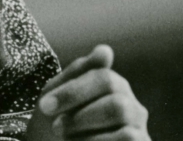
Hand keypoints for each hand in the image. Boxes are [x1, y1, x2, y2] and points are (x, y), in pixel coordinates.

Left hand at [26, 45, 149, 140]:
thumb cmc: (57, 120)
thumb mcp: (58, 94)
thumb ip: (79, 72)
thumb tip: (106, 50)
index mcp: (112, 84)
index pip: (103, 78)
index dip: (72, 92)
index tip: (44, 106)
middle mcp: (131, 105)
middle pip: (117, 105)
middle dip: (81, 117)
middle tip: (56, 127)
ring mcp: (138, 129)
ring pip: (124, 130)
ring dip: (88, 133)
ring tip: (67, 139)